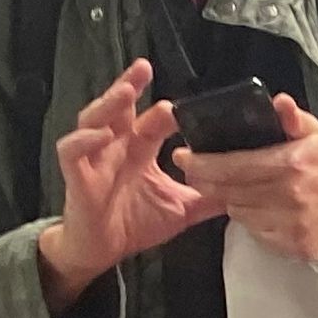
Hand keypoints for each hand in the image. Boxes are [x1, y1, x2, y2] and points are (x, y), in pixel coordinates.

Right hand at [39, 60, 217, 301]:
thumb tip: (245, 190)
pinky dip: (84, 141)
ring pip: (93, 120)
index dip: (167, 111)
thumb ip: (209, 198)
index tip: (190, 105)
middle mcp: (115, 147)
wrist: (102, 250)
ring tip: (125, 91)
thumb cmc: (135, 224)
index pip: (153, 121)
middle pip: (119, 108)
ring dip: (108, 105)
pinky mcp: (76, 175)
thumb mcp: (181, 210)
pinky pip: (72, 151)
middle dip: (129, 84)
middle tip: (144, 66)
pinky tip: (100, 134)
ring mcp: (93, 158)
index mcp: (139, 150)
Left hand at [177, 95, 317, 262]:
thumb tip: (279, 102)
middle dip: (206, 181)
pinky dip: (250, 220)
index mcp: (292, 164)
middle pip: (230, 190)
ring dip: (229, 200)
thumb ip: (294, 118)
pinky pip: (256, 232)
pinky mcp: (293, 245)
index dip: (203, 162)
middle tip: (194, 172)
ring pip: (239, 212)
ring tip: (231, 188)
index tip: (184, 156)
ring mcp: (291, 223)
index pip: (234, 165)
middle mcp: (290, 195)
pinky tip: (255, 207)